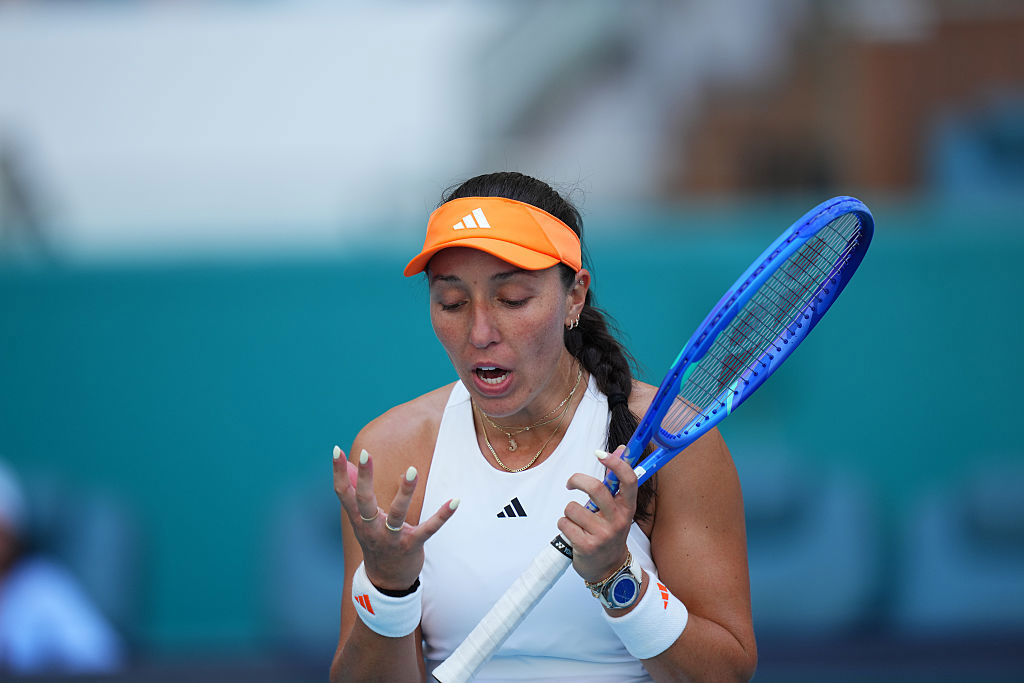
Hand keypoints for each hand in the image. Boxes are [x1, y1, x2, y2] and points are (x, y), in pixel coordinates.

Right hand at [333, 446, 457, 590]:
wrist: (386, 582)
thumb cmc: (375, 542)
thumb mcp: (362, 521)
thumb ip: (356, 495)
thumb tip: (348, 466)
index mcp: (358, 520)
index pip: (344, 493)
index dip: (339, 472)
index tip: (336, 450)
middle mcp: (372, 528)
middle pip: (365, 501)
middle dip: (365, 478)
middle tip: (367, 454)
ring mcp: (391, 538)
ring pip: (397, 514)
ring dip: (405, 492)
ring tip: (411, 470)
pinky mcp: (412, 545)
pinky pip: (428, 529)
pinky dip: (442, 516)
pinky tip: (455, 501)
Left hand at [557, 445, 635, 584]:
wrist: (608, 569)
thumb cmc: (609, 531)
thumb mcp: (618, 508)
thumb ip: (616, 480)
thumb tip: (622, 448)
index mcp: (627, 508)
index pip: (628, 480)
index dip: (617, 463)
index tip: (600, 454)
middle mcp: (618, 521)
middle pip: (596, 488)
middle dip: (577, 480)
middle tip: (571, 483)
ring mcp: (603, 535)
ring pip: (573, 508)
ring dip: (569, 512)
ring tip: (577, 522)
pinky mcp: (587, 546)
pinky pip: (564, 524)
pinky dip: (564, 525)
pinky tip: (573, 533)